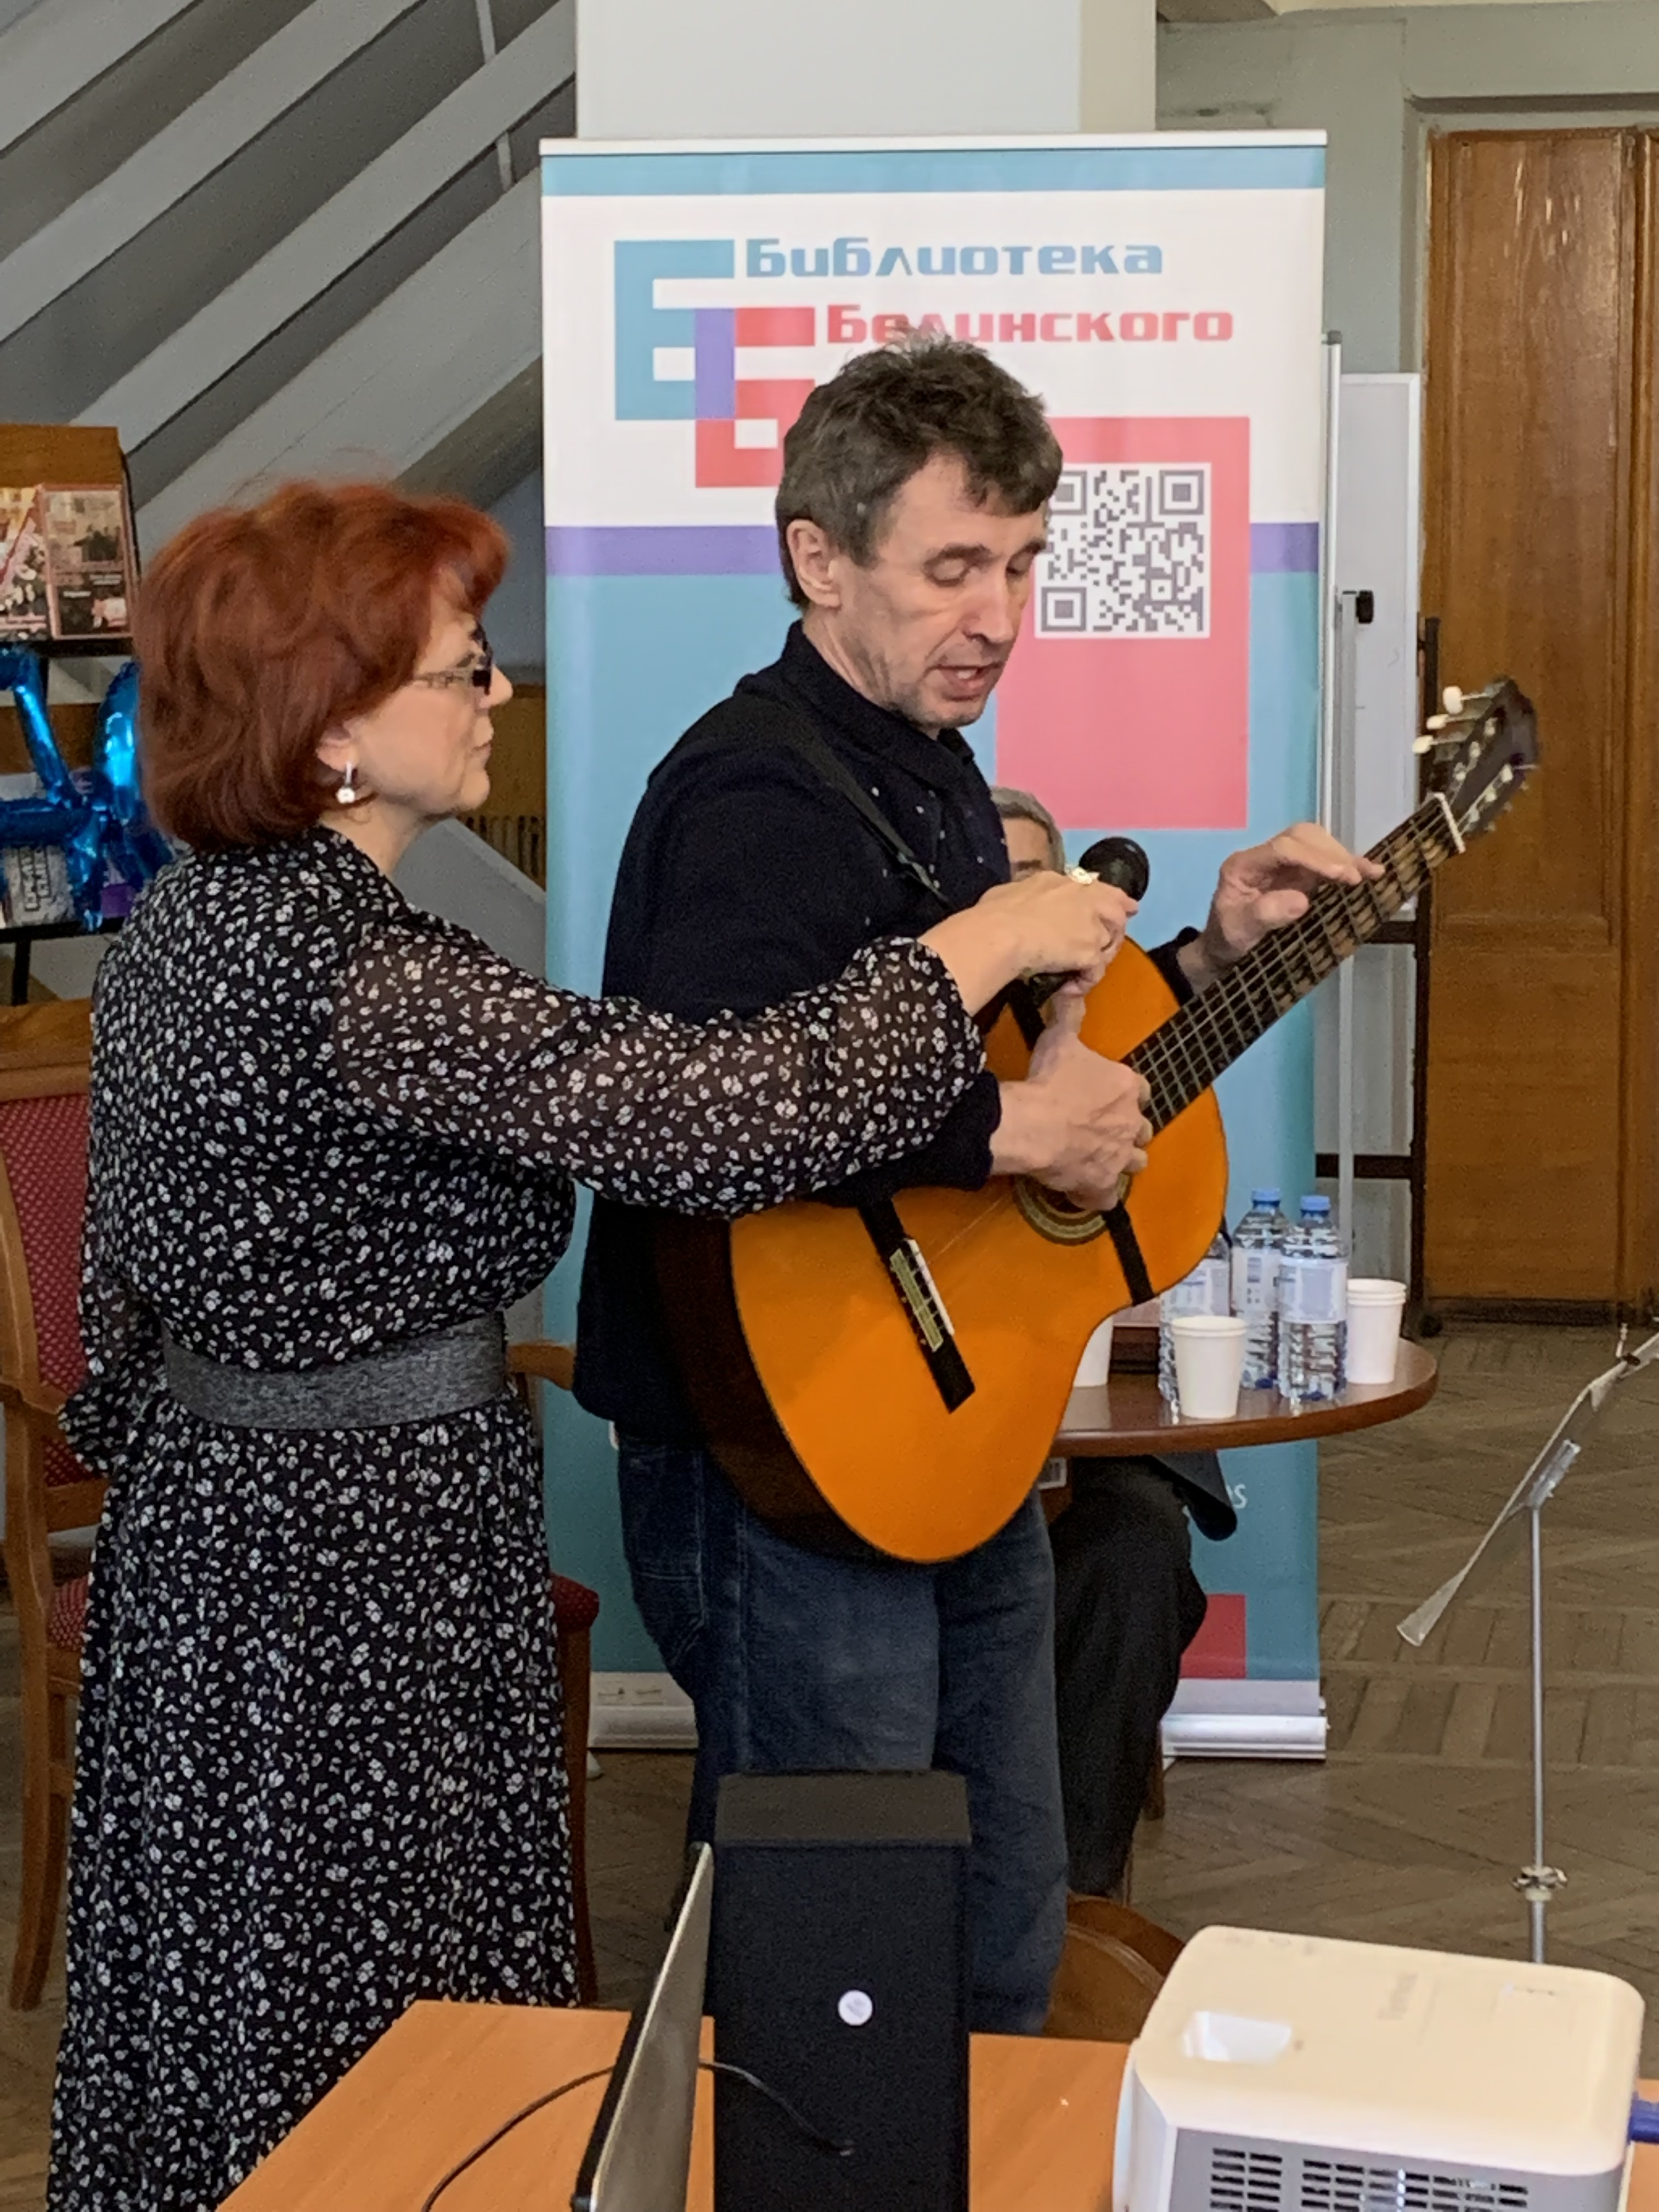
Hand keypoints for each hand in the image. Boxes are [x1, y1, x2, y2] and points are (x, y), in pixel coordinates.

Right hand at [977, 872, 1136, 993]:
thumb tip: (1013, 901)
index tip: (1122, 904)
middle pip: (1115, 909)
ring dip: (1100, 957)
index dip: (1109, 896)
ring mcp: (1090, 926)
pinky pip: (1096, 972)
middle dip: (1118, 924)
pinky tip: (1070, 988)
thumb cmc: (994, 914)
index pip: (1092, 886)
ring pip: (1110, 941)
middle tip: (1114, 941)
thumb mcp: (1007, 893)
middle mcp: (1082, 899)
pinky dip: (1085, 982)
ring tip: (1082, 972)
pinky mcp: (1090, 951)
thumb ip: (1020, 895)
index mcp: (1059, 883)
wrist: (1001, 933)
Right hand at [989, 996, 1152, 1211]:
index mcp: (1126, 1087)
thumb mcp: (1060, 1039)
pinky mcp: (1100, 1185)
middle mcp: (1130, 1123)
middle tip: (1105, 1129)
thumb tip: (1073, 988)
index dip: (1128, 1094)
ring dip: (1122, 1162)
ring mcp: (1118, 1157)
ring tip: (1103, 1160)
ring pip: (1135, 1164)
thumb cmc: (1049, 1080)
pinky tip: (1085, 1194)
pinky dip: (1097, 1197)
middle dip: (1129, 1130)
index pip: (1140, 1090)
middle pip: (1142, 1129)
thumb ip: (1070, 1014)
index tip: (1113, 1096)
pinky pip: (1106, 1199)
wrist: (1033, 1124)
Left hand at [1178, 822, 1382, 992]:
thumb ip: (1264, 914)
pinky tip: (1371, 873)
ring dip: (1344, 858)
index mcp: (1244, 865)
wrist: (1226, 951)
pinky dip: (1348, 866)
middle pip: (1302, 838)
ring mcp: (1283, 865)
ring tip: (1369, 874)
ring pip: (1317, 844)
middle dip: (1332, 854)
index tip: (1340, 875)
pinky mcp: (1300, 875)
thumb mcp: (1239, 931)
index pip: (1282, 849)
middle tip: (1354, 878)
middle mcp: (1265, 858)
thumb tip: (1301, 901)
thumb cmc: (1228, 940)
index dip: (1314, 858)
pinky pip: (1325, 863)